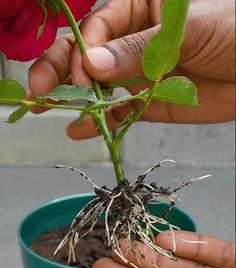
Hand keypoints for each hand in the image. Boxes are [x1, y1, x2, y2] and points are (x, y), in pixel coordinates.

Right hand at [28, 0, 234, 137]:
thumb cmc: (235, 32)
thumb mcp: (189, 31)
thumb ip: (140, 49)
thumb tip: (93, 64)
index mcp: (141, 7)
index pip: (99, 26)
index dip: (84, 51)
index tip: (82, 75)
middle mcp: (134, 40)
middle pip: (87, 53)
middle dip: (61, 70)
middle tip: (39, 89)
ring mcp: (139, 73)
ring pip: (98, 84)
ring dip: (73, 97)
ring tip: (47, 108)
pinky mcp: (149, 103)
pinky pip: (119, 112)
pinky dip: (100, 121)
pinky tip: (80, 129)